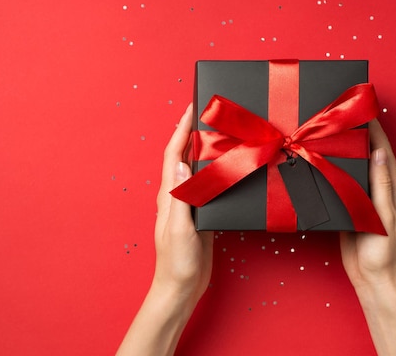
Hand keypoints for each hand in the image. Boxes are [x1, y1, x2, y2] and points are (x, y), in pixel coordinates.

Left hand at [117, 104, 212, 355]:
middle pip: (183, 157)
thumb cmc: (176, 261)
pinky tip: (226, 168)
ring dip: (203, 150)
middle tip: (207, 114)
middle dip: (192, 133)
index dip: (180, 130)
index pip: (173, 155)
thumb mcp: (179, 229)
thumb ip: (181, 198)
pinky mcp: (201, 215)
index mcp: (169, 195)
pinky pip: (207, 186)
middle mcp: (177, 196)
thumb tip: (182, 165)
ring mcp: (189, 205)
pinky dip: (214, 171)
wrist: (181, 287)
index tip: (190, 108)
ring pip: (196, 170)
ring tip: (219, 133)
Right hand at [340, 118, 395, 289]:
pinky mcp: (349, 205)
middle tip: (334, 118)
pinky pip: (340, 182)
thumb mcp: (385, 216)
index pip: (383, 149)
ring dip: (339, 151)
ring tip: (323, 134)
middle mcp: (379, 187)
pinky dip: (331, 169)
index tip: (358, 109)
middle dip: (353, 134)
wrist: (371, 277)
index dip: (373, 128)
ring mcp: (363, 196)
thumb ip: (382, 185)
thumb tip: (379, 152)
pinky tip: (318, 162)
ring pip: (350, 166)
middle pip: (366, 154)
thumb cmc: (384, 251)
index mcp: (394, 186)